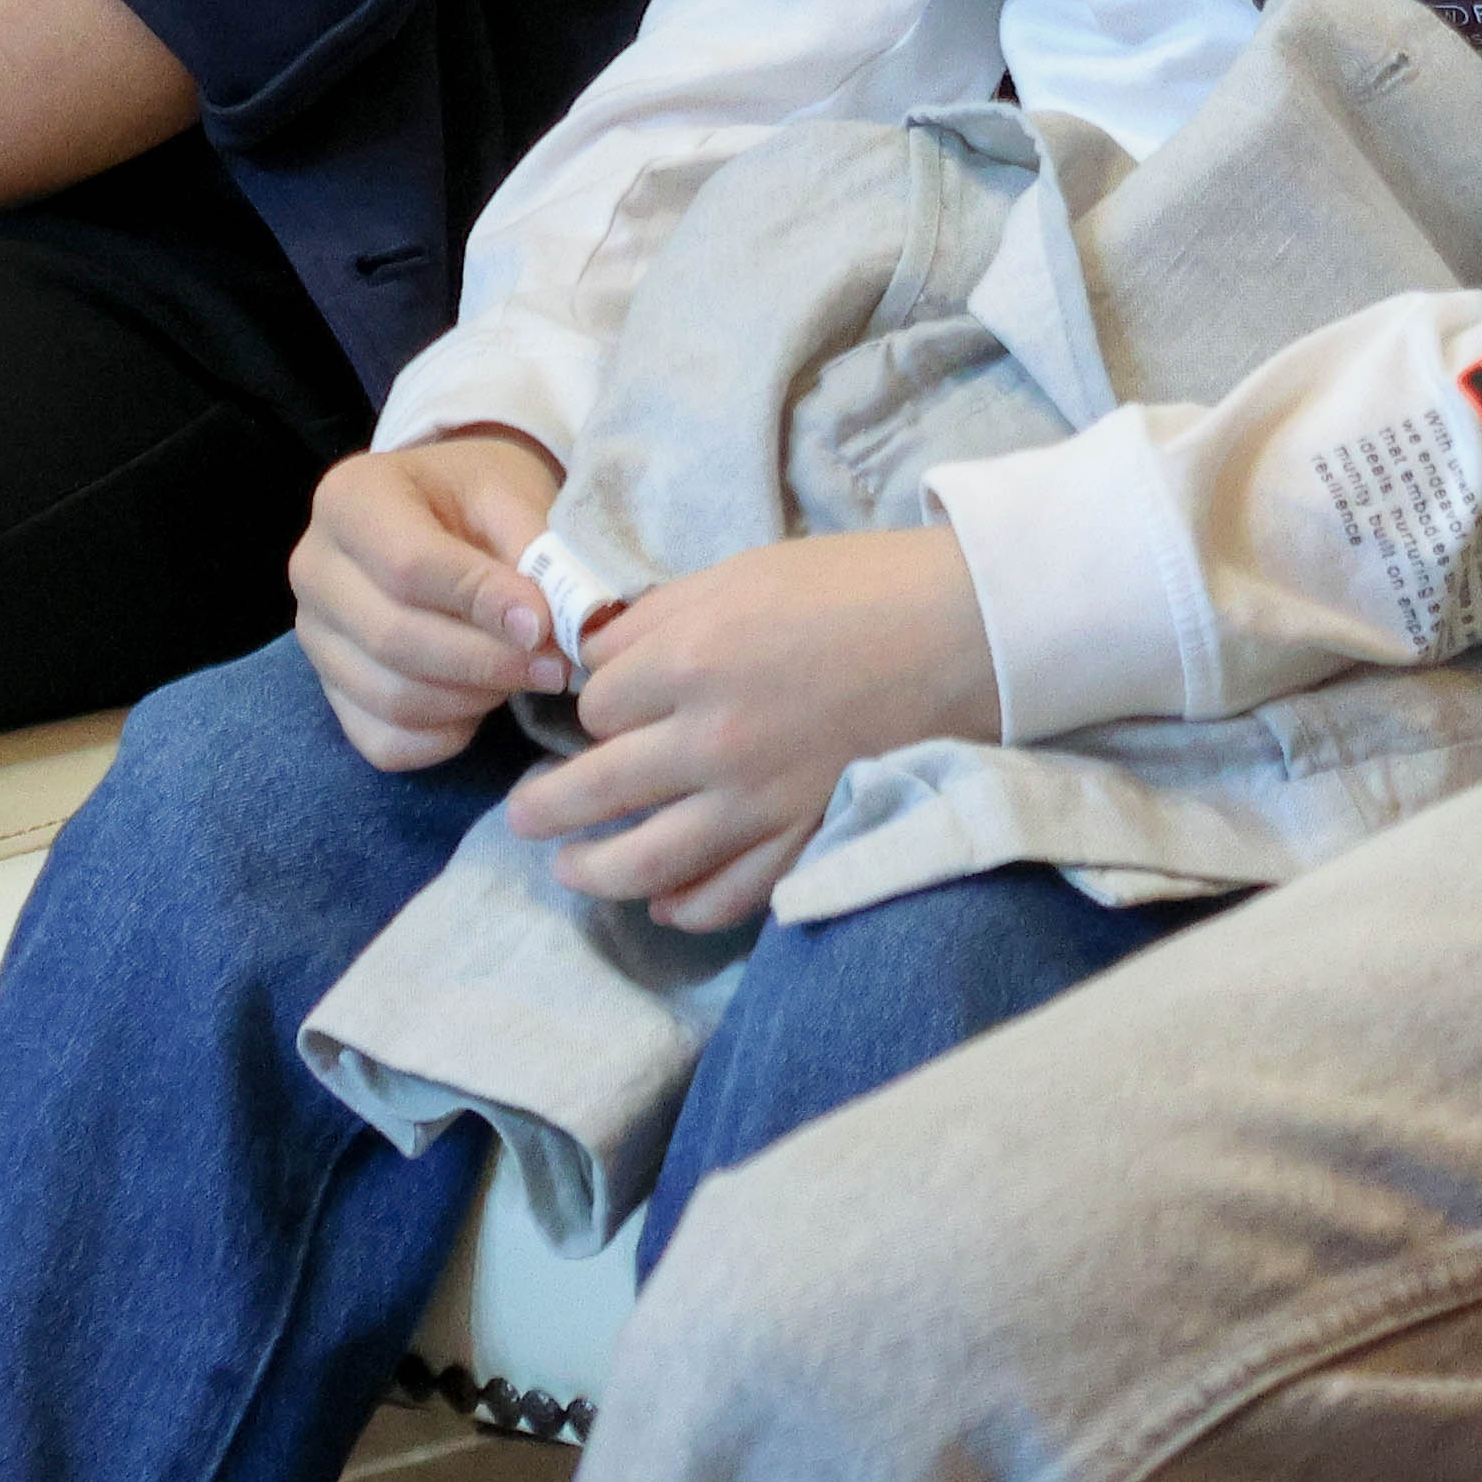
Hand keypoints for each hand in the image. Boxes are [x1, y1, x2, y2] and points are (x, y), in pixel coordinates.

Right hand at [290, 431, 567, 766]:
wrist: (447, 514)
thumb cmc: (480, 499)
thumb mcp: (511, 496)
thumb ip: (530, 554)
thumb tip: (541, 631)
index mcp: (349, 499)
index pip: (407, 566)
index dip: (480, 602)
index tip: (543, 623)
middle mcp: (314, 569)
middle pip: (394, 639)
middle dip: (487, 662)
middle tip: (553, 665)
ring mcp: (315, 637)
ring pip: (393, 699)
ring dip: (474, 698)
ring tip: (522, 672)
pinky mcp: (331, 693)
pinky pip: (386, 743)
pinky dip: (446, 736)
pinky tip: (481, 701)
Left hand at [502, 525, 996, 932]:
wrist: (960, 630)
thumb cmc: (851, 585)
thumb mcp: (737, 574)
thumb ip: (659, 618)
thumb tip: (597, 654)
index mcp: (688, 658)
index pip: (596, 706)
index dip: (590, 707)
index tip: (601, 708)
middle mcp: (709, 738)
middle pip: (596, 789)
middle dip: (546, 807)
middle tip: (522, 815)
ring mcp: (756, 799)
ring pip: (645, 859)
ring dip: (594, 870)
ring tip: (569, 869)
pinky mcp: (802, 835)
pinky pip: (729, 893)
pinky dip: (688, 907)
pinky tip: (663, 904)